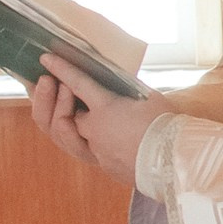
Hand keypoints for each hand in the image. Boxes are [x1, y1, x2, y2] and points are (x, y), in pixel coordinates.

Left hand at [31, 54, 167, 186]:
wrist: (176, 161)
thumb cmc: (167, 125)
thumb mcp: (148, 97)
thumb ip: (128, 90)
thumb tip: (118, 83)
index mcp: (106, 108)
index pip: (77, 83)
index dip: (61, 68)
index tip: (46, 58)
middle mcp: (94, 130)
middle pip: (63, 115)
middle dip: (55, 100)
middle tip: (53, 85)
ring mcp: (96, 151)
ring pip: (65, 137)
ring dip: (61, 120)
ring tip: (67, 109)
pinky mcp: (104, 165)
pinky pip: (81, 150)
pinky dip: (78, 137)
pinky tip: (86, 130)